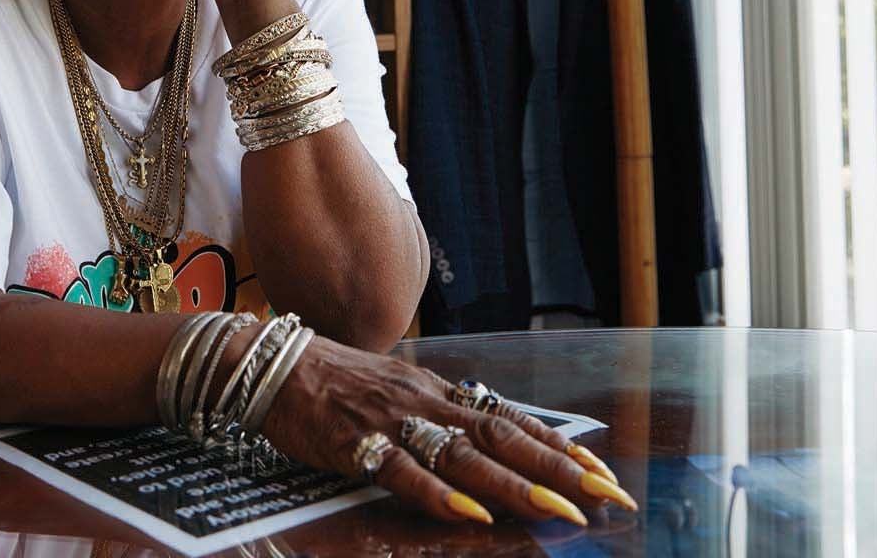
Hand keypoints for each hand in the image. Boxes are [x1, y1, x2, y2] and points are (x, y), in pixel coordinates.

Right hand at [258, 336, 635, 526]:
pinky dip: (437, 492)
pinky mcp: (355, 443)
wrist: (271, 364)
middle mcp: (424, 403)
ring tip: (558, 510)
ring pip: (463, 455)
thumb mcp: (398, 391)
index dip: (557, 446)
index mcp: (437, 392)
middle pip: (502, 437)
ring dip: (513, 485)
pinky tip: (468, 512)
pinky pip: (401, 471)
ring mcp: (391, 422)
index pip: (510, 418)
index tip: (601, 471)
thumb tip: (489, 438)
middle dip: (557, 469)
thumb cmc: (336, 381)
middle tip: (604, 496)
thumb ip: (440, 415)